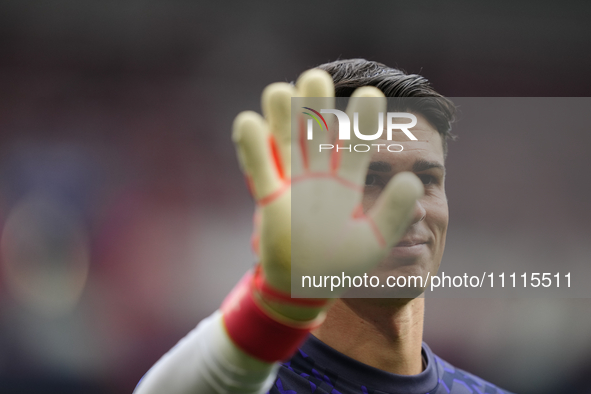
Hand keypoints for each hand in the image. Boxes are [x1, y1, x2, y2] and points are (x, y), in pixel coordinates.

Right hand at [232, 69, 422, 316]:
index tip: (370, 96)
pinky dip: (253, 148)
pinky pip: (260, 170)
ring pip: (286, 144)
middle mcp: (318, 178)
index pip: (357, 146)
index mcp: (346, 184)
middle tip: (315, 77)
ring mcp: (292, 186)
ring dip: (282, 119)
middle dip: (315, 107)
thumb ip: (393, 213)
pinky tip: (250, 122)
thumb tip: (413, 181)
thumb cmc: (342, 265)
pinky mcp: (269, 200)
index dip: (363, 122)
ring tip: (281, 90)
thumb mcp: (375, 242)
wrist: (305, 287)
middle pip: (316, 135)